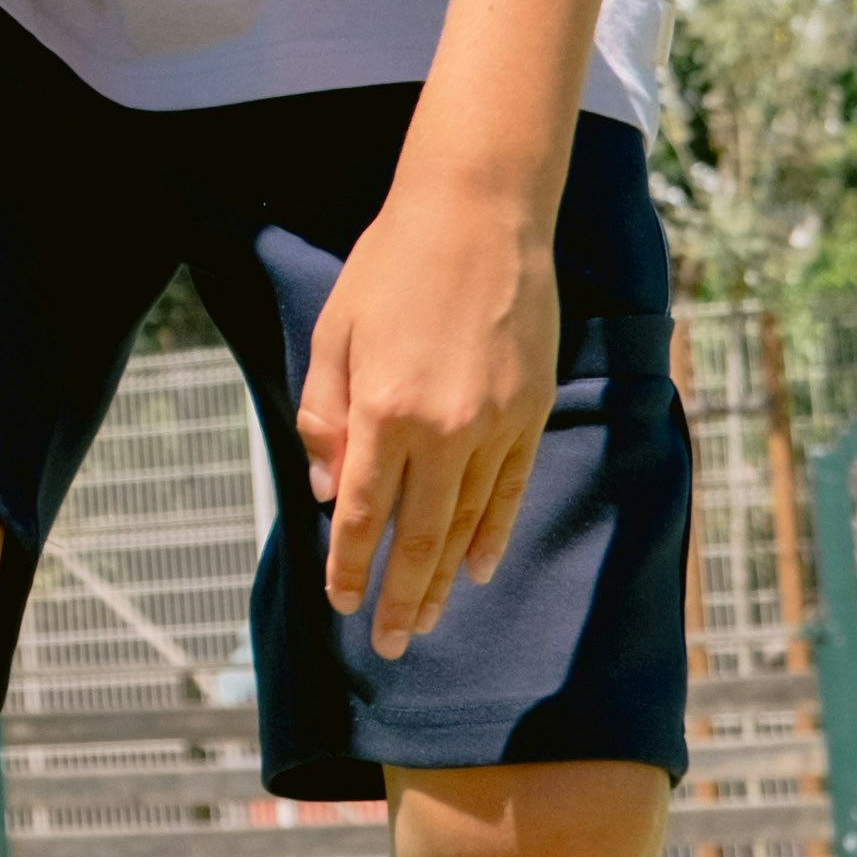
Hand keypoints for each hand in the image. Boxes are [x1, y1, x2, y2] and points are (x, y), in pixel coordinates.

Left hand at [306, 175, 560, 630]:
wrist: (479, 213)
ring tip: (428, 619)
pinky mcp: (529, 411)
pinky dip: (493, 533)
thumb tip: (328, 492)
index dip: (351, 567)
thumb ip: (327, 416)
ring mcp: (494, 424)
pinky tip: (477, 566)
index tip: (342, 605)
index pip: (363, 515)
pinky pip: (510, 490)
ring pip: (467, 523)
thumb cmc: (393, 265)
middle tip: (390, 643)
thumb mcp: (335, 333)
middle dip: (401, 596)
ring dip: (445, 577)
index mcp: (383, 410)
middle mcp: (442, 429)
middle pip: (419, 536)